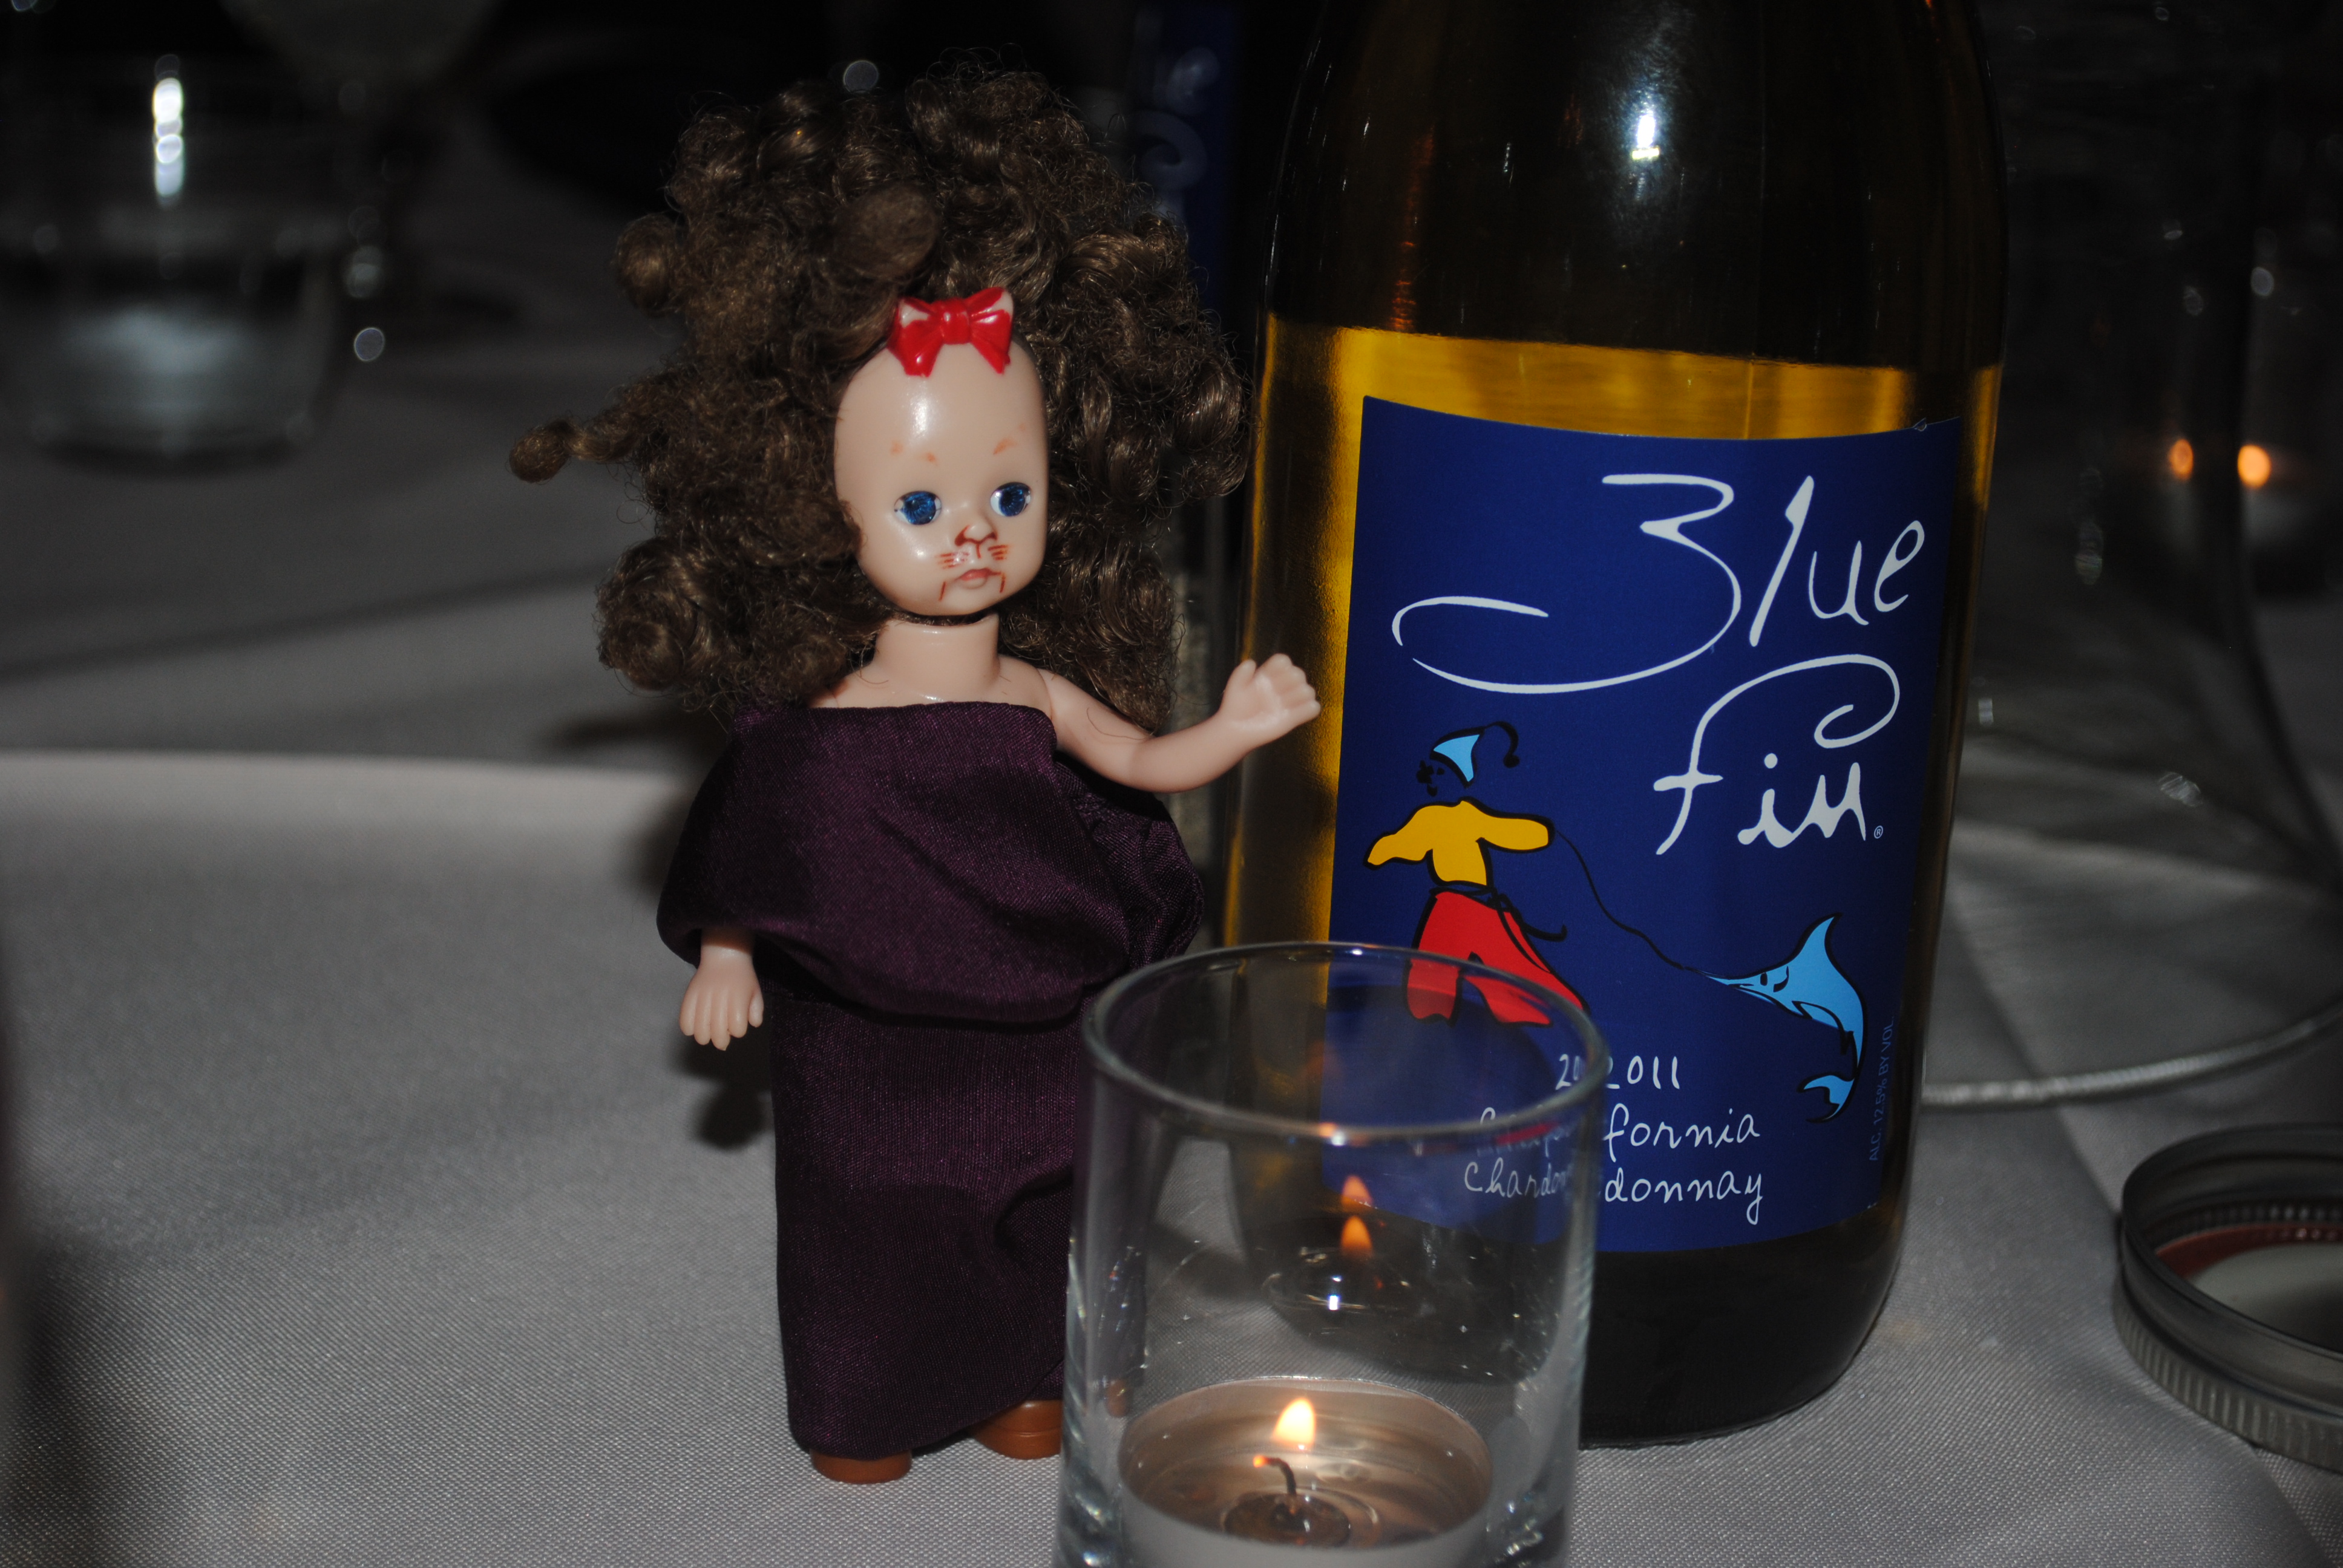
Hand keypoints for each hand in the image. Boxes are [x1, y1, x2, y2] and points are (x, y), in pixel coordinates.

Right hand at [680, 933, 763, 1049]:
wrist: (724, 956)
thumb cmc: (742, 978)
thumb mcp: (756, 992)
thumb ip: (757, 1011)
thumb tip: (753, 1024)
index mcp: (739, 997)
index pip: (737, 1028)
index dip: (738, 1031)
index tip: (737, 1025)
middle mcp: (720, 997)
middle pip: (718, 1032)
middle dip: (722, 1041)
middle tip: (722, 1040)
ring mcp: (702, 996)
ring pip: (700, 1030)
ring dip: (705, 1037)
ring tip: (708, 1034)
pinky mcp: (689, 995)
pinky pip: (684, 1020)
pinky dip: (689, 1028)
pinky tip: (695, 1027)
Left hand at [1214, 654, 1319, 744]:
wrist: (1235, 731)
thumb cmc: (1234, 708)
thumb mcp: (1234, 687)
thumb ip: (1241, 673)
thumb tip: (1252, 662)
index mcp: (1269, 676)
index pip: (1284, 661)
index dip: (1281, 665)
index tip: (1268, 676)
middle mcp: (1281, 687)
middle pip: (1299, 673)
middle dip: (1290, 680)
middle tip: (1276, 691)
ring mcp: (1288, 703)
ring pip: (1309, 690)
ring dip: (1299, 695)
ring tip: (1284, 704)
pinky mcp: (1293, 718)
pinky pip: (1313, 709)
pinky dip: (1310, 708)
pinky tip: (1293, 713)